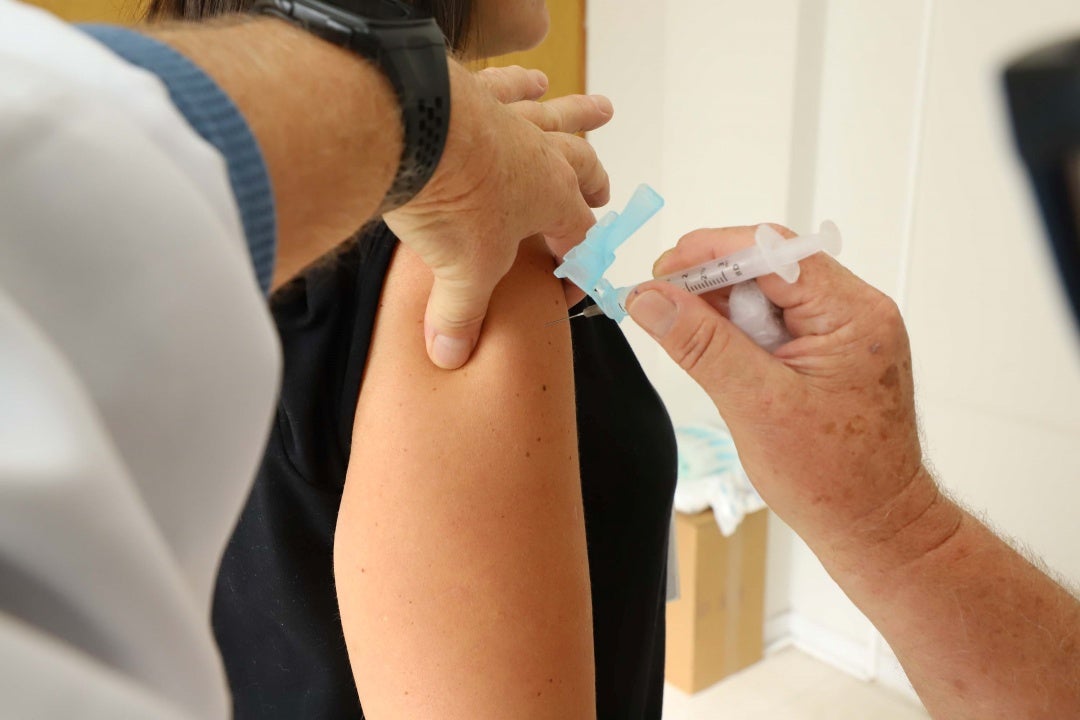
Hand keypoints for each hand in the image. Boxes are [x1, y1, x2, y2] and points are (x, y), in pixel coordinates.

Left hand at [387, 62, 612, 368]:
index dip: (579, 263)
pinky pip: (509, 83)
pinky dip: (522, 81)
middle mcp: (541, 155)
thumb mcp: (461, 273)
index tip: (569, 287)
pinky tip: (531, 77)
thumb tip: (451, 356)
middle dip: (594, 182)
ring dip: (580, 115)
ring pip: (558, 115)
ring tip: (600, 110)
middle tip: (602, 192)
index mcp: (552, 199)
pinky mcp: (475, 91)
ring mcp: (510, 119)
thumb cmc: (451, 199)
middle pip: (582, 168)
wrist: (412, 129)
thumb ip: (460, 316)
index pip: (579, 236)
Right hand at [627, 226, 937, 556]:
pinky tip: (713, 351)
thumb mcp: (755, 406)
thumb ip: (701, 344)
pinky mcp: (831, 349)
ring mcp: (846, 330)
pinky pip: (777, 320)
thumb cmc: (833, 480)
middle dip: (710, 280)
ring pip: (769, 291)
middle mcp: (857, 311)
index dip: (710, 253)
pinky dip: (739, 329)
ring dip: (721, 307)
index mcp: (853, 315)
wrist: (874, 527)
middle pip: (770, 265)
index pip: (773, 251)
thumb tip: (650, 299)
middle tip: (659, 302)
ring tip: (681, 332)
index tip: (661, 271)